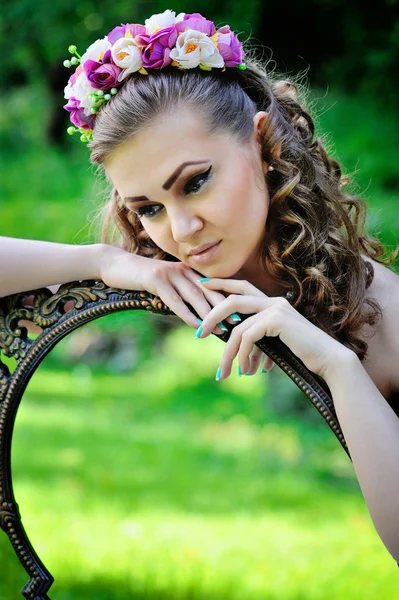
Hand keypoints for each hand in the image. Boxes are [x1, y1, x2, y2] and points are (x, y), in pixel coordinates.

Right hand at [99, 245, 237, 334]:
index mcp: (186, 271)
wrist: (114, 265)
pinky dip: (187, 314)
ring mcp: (170, 273)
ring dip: (209, 315)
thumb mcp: (163, 286)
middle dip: (224, 309)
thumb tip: (194, 315)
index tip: (239, 315)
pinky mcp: (156, 279)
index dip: (225, 301)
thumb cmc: (139, 278)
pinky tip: (196, 326)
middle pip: (207, 291)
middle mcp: (182, 270)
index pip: (211, 287)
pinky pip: (175, 300)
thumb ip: (179, 295)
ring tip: (221, 329)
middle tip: (237, 324)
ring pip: (194, 296)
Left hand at [196, 277, 353, 380]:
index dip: (221, 284)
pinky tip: (246, 370)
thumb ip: (257, 339)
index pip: (242, 286)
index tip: (201, 286)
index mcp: (272, 303)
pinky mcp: (277, 320)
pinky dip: (243, 356)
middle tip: (199, 334)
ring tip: (224, 373)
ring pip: (237, 328)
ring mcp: (275, 309)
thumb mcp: (275, 344)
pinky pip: (248, 337)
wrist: (328, 360)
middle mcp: (273, 301)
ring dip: (228, 353)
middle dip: (212, 316)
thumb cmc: (303, 354)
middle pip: (232, 300)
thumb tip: (236, 348)